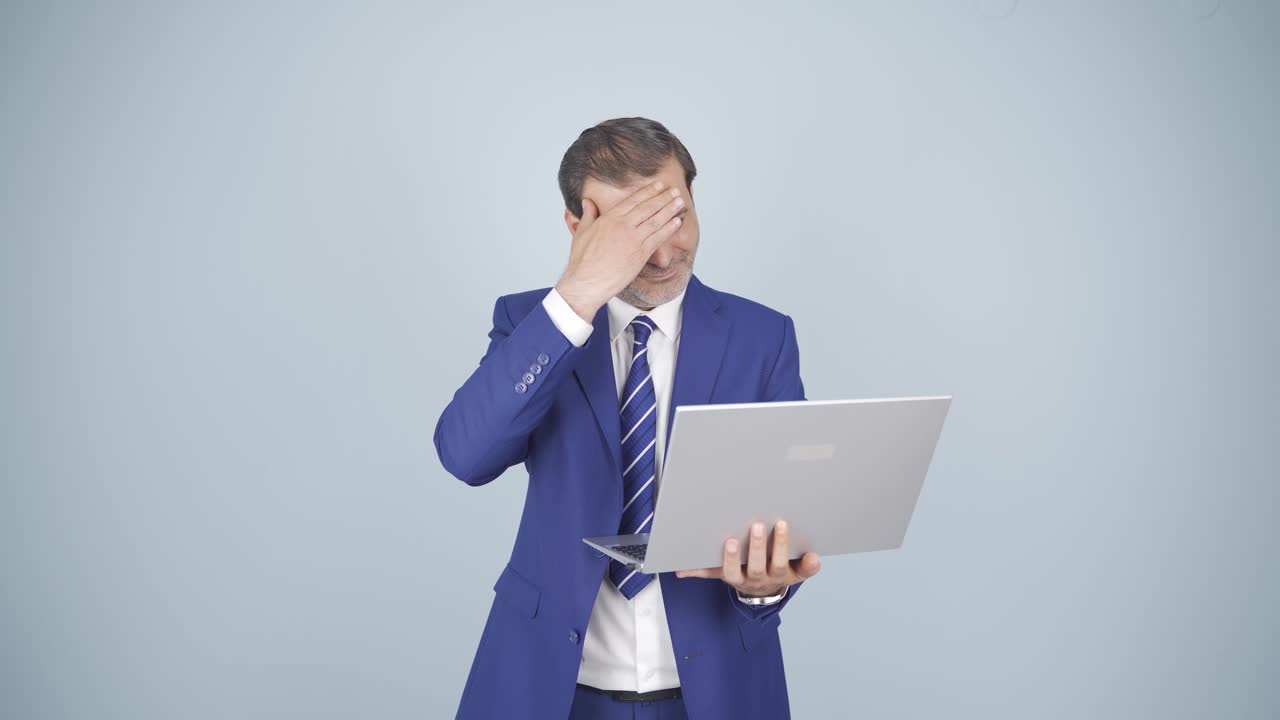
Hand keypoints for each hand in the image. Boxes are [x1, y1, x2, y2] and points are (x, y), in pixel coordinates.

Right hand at [555, 181, 685, 321]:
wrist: (586, 282)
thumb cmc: (582, 261)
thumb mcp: (582, 232)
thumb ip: (588, 215)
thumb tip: (587, 201)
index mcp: (609, 219)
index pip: (633, 200)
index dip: (648, 191)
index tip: (658, 185)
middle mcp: (623, 226)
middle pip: (648, 207)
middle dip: (663, 197)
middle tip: (675, 190)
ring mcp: (633, 239)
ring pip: (655, 220)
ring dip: (670, 210)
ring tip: (680, 202)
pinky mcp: (640, 254)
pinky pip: (658, 238)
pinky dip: (669, 229)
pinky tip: (677, 222)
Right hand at [675, 520, 820, 596]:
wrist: (766, 590)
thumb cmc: (742, 571)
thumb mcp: (721, 572)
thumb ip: (702, 569)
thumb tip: (678, 570)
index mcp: (738, 578)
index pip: (731, 572)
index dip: (731, 559)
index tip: (730, 542)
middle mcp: (758, 579)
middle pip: (757, 568)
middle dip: (756, 548)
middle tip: (756, 525)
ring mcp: (778, 577)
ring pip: (779, 565)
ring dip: (781, 546)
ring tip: (781, 524)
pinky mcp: (796, 574)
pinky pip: (805, 572)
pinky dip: (810, 565)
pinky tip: (813, 554)